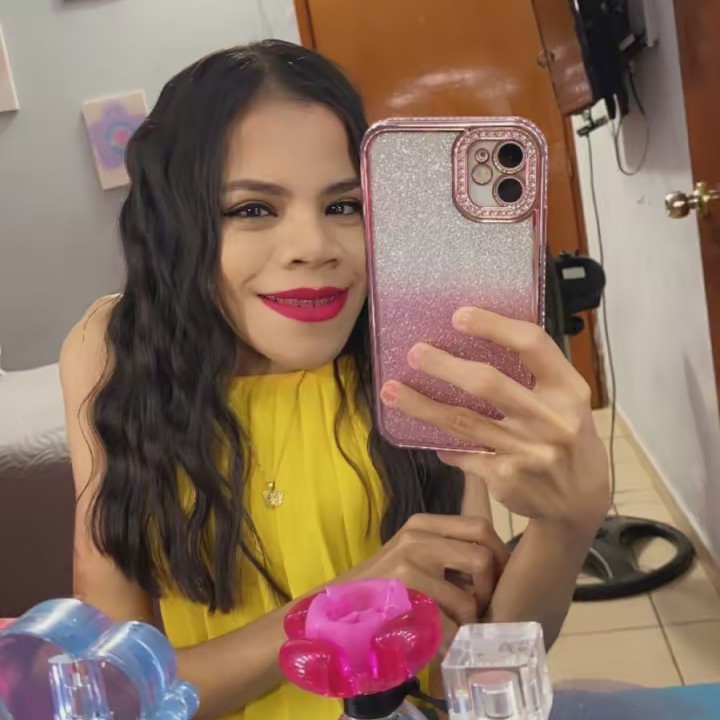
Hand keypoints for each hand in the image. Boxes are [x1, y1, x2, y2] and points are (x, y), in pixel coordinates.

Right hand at [341, 514, 508, 644]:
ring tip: (452, 629)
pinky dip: (449, 640)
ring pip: (468, 598)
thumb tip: (495, 568)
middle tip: (480, 609)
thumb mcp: (411, 556)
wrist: (332, 608)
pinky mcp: (402, 593)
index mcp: (423, 524)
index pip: (480, 527)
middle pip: (483, 557)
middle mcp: (417, 535)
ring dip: (466, 623)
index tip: (497, 581)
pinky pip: (447, 624)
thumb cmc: (379, 587)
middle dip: (490, 590)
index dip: (499, 555)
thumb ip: (446, 553)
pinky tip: (437, 642)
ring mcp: (408, 562)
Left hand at [380, 308, 609, 533]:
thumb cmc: (567, 437)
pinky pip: (463, 454)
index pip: (532, 345)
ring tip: (392, 391)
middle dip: (445, 367)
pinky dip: (444, 445)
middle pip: (489, 384)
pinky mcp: (507, 478)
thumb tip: (471, 344)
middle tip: (414, 353)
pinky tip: (429, 437)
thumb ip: (533, 375)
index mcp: (569, 390)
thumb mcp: (567, 402)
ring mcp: (528, 452)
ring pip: (463, 423)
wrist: (580, 500)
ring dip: (422, 406)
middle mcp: (551, 420)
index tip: (458, 316)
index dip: (493, 326)